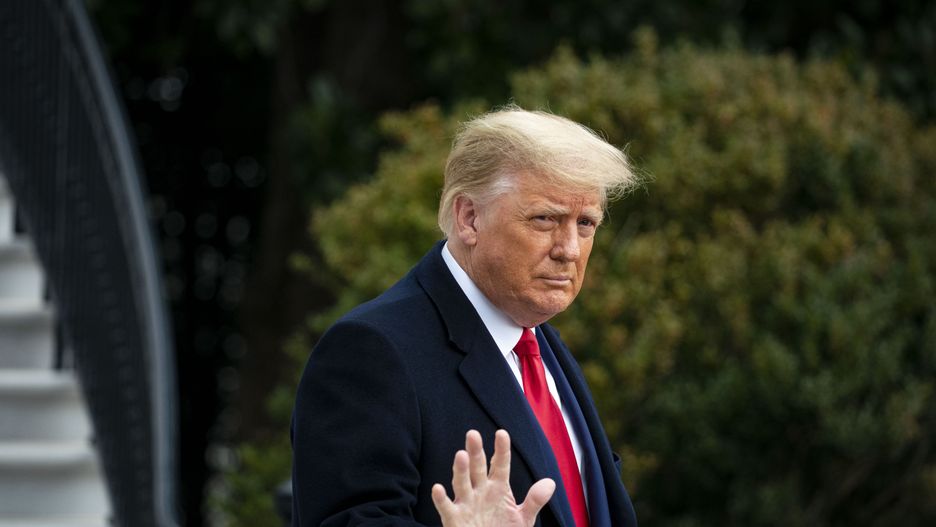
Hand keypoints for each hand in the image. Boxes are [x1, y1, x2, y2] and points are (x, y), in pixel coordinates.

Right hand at [431, 429, 554, 526]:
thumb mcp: (522, 519)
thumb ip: (534, 500)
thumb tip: (551, 482)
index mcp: (497, 487)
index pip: (500, 465)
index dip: (501, 450)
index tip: (502, 433)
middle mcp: (480, 491)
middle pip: (478, 468)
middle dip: (476, 452)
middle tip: (473, 434)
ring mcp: (466, 504)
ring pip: (462, 483)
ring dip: (461, 470)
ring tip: (461, 455)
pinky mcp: (454, 519)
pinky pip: (446, 508)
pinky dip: (441, 499)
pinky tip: (437, 488)